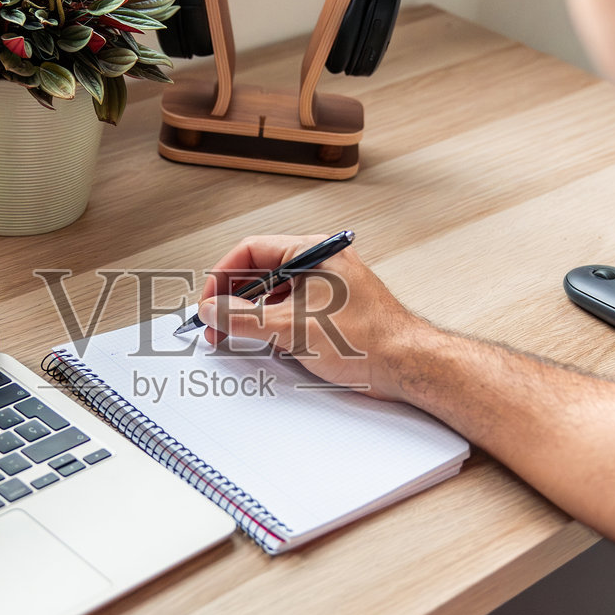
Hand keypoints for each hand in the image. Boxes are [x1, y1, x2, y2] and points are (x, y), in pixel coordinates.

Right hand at [199, 234, 429, 400]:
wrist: (406, 365)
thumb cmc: (369, 339)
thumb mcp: (290, 328)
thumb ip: (242, 317)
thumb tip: (212, 309)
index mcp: (313, 251)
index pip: (251, 250)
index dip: (221, 276)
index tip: (207, 301)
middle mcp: (320, 263)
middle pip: (260, 271)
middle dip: (233, 299)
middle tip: (216, 322)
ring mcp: (327, 286)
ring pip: (274, 293)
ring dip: (252, 314)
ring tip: (237, 334)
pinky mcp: (333, 309)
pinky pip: (291, 308)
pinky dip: (273, 323)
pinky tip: (266, 341)